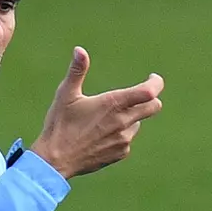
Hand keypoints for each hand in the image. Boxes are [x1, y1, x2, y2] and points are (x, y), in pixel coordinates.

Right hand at [29, 47, 163, 179]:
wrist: (56, 160)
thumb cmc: (59, 125)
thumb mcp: (66, 94)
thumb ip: (77, 71)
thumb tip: (79, 50)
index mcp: (113, 104)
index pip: (149, 92)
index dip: (156, 83)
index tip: (153, 78)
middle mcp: (123, 122)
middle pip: (154, 107)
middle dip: (149, 99)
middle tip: (137, 95)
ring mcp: (123, 140)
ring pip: (138, 123)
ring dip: (130, 118)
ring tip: (105, 120)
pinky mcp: (120, 153)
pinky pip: (127, 140)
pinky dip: (120, 134)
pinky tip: (100, 136)